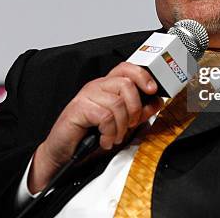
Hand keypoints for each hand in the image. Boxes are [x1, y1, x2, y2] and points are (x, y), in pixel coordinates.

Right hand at [28, 62, 162, 192]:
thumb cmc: (89, 136)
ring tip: (114, 137)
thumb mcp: (120, 124)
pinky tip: (104, 139)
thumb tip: (156, 102)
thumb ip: (138, 112)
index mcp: (107, 86)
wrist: (63, 152)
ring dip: (120, 126)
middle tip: (129, 125)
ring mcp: (87, 95)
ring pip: (117, 103)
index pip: (126, 68)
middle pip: (126, 84)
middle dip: (134, 109)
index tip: (152, 90)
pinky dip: (109, 133)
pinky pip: (105, 116)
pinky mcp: (78, 108)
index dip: (142, 76)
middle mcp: (97, 86)